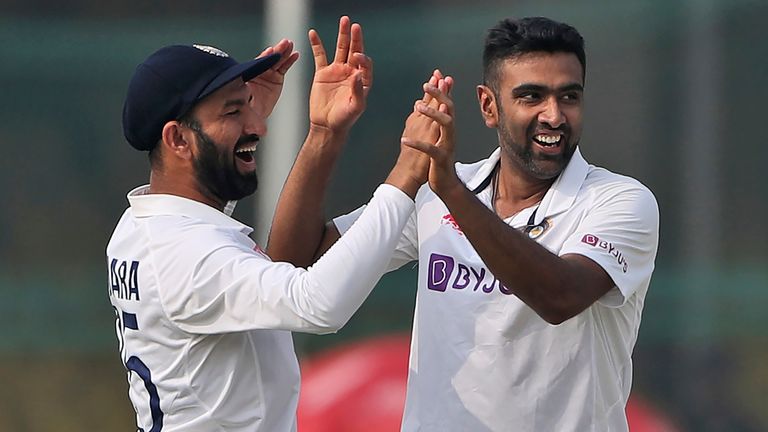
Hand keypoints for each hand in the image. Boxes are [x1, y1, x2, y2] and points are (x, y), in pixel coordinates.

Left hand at [246, 39, 299, 116]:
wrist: (254, 114)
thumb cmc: (245, 105)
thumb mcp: (242, 96)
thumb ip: (244, 90)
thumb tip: (245, 88)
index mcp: (248, 72)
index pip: (257, 62)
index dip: (264, 57)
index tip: (270, 51)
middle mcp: (258, 70)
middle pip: (268, 59)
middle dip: (277, 50)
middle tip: (284, 43)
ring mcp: (268, 73)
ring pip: (277, 61)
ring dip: (284, 52)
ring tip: (290, 45)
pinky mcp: (277, 78)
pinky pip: (284, 67)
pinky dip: (290, 60)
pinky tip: (295, 54)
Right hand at [308, 16, 372, 134]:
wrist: (326, 125)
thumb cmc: (344, 119)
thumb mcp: (355, 107)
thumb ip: (358, 91)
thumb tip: (357, 74)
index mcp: (362, 80)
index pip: (364, 63)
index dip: (362, 58)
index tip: (357, 57)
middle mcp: (351, 72)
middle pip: (355, 50)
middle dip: (356, 38)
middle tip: (355, 25)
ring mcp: (336, 71)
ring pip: (340, 49)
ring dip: (342, 35)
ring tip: (344, 20)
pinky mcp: (322, 73)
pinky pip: (319, 55)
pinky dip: (316, 44)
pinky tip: (313, 32)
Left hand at [401, 77, 461, 196]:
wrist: (443, 182)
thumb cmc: (435, 159)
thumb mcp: (431, 135)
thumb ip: (428, 119)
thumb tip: (420, 100)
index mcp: (445, 127)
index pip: (445, 102)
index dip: (441, 88)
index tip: (437, 73)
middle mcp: (449, 133)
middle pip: (448, 108)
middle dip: (439, 94)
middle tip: (428, 83)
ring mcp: (447, 145)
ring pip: (445, 124)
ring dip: (433, 113)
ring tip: (419, 105)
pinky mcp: (440, 159)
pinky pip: (431, 149)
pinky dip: (417, 143)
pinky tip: (405, 140)